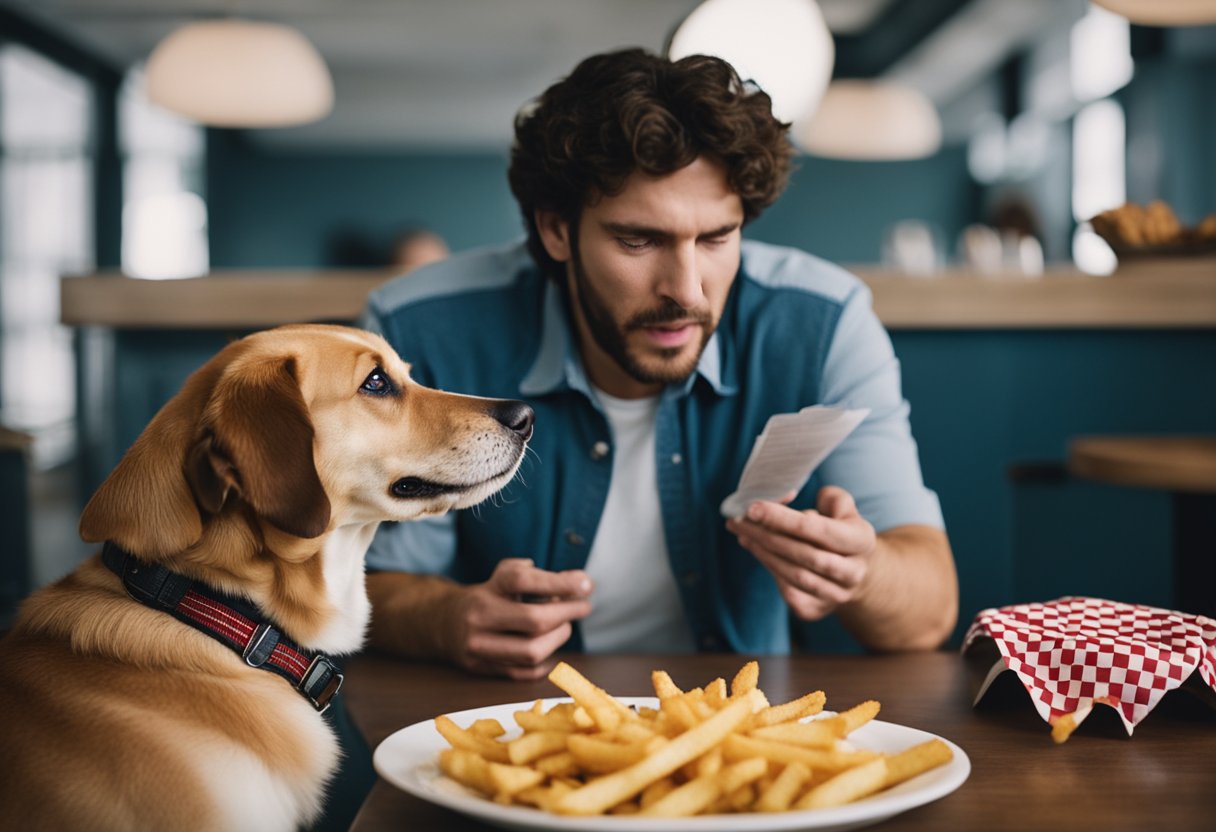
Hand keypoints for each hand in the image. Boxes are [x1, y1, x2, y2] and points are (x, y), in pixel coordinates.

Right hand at [447, 558, 591, 679]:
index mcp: (488, 588)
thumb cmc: (489, 596)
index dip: (559, 582)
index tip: (586, 583)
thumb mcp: (506, 576)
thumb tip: (579, 581)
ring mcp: (478, 646)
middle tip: (584, 607)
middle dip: (567, 613)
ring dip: (558, 638)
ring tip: (564, 627)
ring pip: (531, 651)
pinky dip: (543, 662)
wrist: (443, 622)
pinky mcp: (481, 668)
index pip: (524, 581)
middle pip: (534, 620)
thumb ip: (540, 576)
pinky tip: (548, 648)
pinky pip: (523, 673)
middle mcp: (480, 616)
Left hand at [726, 486, 876, 620]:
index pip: (818, 530)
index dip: (783, 519)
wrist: (857, 572)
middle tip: (740, 520)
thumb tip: (800, 500)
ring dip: (764, 553)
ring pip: (795, 576)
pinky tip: (756, 550)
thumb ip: (830, 497)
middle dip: (767, 536)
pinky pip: (789, 592)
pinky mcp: (818, 610)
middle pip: (805, 555)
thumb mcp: (844, 508)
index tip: (754, 508)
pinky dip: (770, 569)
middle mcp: (854, 572)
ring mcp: (837, 595)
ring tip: (743, 534)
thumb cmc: (843, 531)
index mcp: (862, 542)